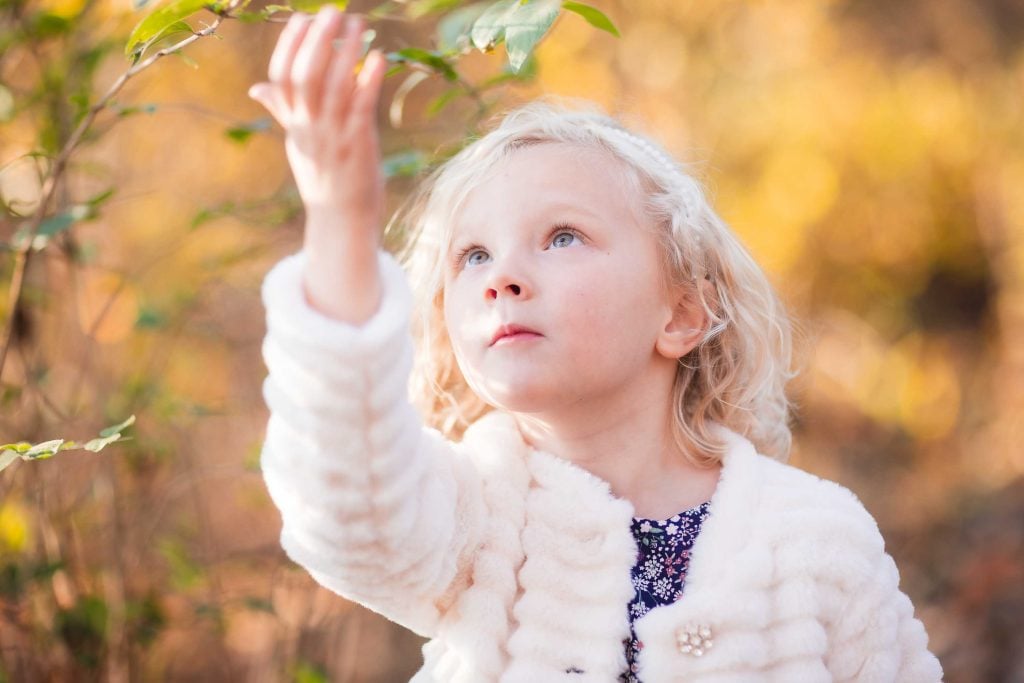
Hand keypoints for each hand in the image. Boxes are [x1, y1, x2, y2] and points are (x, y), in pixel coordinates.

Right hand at [249, 8, 386, 240]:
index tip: (300, 18)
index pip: (281, 77)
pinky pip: (362, 105)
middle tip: (332, 10)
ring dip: (347, 51)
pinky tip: (379, 57)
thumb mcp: (298, 142)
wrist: (342, 220)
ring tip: (359, 24)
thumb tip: (256, 88)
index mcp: (293, 123)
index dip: (289, 45)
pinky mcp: (357, 143)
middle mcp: (308, 127)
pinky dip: (369, 79)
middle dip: (317, 39)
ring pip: (335, 85)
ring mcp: (332, 135)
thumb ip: (282, 111)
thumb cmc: (323, 177)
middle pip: (305, 74)